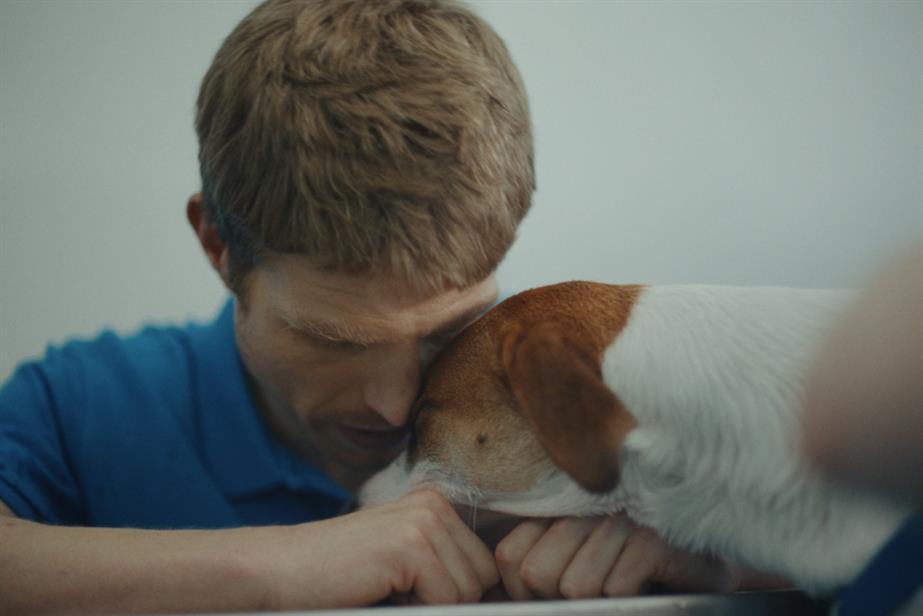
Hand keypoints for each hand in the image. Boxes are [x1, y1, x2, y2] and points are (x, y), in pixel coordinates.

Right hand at [266, 489, 497, 608]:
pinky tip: (380, 590)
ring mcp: (424, 521)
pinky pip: (446, 600)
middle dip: (446, 600)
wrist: (280, 571)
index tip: (417, 593)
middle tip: (396, 592)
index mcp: (436, 504)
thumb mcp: (403, 565)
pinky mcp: (410, 545)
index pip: (485, 565)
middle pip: (483, 578)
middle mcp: (435, 504)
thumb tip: (498, 593)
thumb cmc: (339, 577)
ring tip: (386, 589)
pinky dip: (415, 609)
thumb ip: (445, 568)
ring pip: (468, 593)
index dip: (456, 593)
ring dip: (430, 606)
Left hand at [494, 514, 738, 599]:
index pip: (510, 557)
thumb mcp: (580, 564)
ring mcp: (619, 520)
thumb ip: (540, 567)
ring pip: (576, 587)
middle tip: (595, 595)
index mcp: (558, 511)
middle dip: (561, 601)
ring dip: (601, 602)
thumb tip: (502, 600)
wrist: (705, 564)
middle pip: (538, 574)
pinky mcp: (652, 539)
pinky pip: (616, 589)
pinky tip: (646, 586)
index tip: (552, 597)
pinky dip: (630, 600)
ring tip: (623, 587)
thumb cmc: (636, 570)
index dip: (524, 592)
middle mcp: (584, 508)